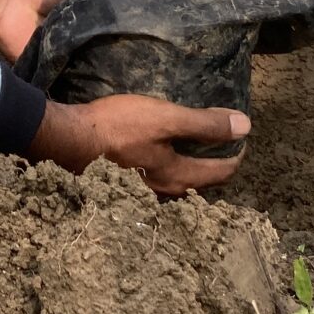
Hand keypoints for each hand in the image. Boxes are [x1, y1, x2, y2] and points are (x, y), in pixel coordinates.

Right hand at [30, 95, 250, 194]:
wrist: (68, 141)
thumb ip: (205, 124)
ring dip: (192, 170)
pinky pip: (159, 183)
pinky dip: (170, 171)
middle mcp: (166, 194)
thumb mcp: (165, 118)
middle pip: (202, 183)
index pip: (222, 172)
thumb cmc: (119, 128)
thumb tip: (245, 127)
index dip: (237, 154)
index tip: (242, 138)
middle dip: (216, 165)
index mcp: (180, 178)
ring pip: (180, 185)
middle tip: (222, 144)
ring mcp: (144, 194)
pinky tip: (161, 159)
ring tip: (194, 151)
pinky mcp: (126, 188)